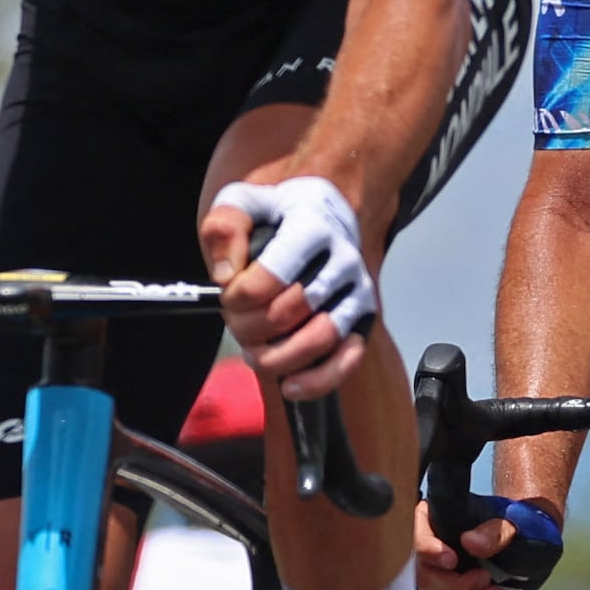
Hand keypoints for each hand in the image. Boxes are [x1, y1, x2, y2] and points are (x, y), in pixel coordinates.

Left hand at [205, 174, 375, 394]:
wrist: (327, 215)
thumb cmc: (278, 215)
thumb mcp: (242, 204)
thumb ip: (224, 228)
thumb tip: (225, 276)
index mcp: (311, 228)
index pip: (270, 277)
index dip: (236, 297)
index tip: (226, 293)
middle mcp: (342, 261)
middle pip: (288, 312)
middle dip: (247, 327)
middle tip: (234, 320)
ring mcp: (357, 292)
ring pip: (320, 340)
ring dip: (276, 357)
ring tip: (254, 351)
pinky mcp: (364, 319)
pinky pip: (347, 360)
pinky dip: (318, 381)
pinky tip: (289, 386)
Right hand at [415, 497, 562, 589]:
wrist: (520, 542)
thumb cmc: (511, 525)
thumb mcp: (509, 522)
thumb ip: (493, 531)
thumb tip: (470, 542)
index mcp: (430, 522)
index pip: (415, 537)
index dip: (428, 552)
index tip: (452, 560)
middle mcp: (423, 553)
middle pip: (423, 578)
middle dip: (458, 588)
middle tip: (488, 580)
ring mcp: (430, 580)